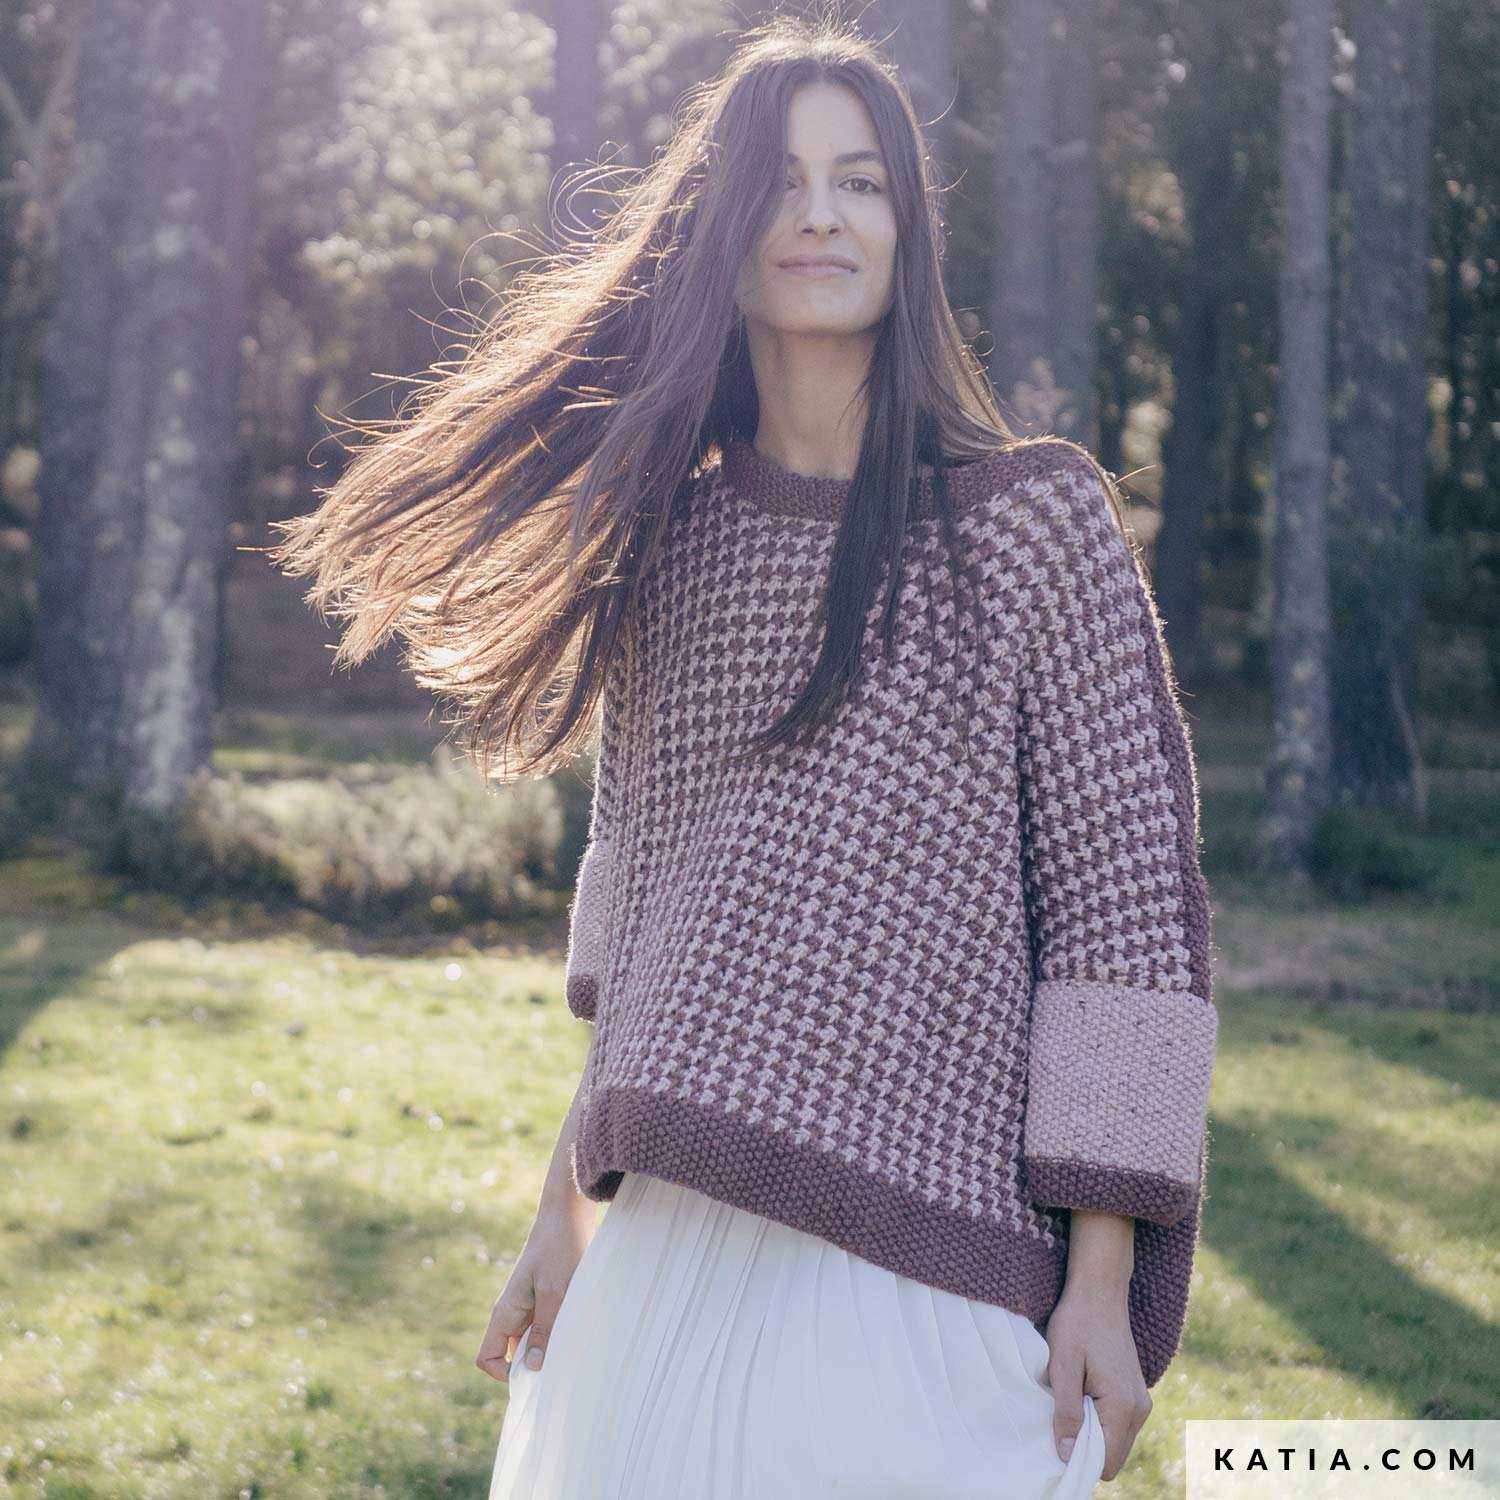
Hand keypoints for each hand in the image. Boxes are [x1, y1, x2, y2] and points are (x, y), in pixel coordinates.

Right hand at [474, 1199, 594, 1382]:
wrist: (567, 1214)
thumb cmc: (559, 1249)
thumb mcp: (554, 1292)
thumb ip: (543, 1329)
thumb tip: (531, 1368)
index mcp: (505, 1312)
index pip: (487, 1358)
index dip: (504, 1373)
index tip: (534, 1372)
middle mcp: (513, 1312)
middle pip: (512, 1354)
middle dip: (534, 1363)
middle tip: (562, 1359)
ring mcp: (529, 1305)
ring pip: (533, 1341)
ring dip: (551, 1345)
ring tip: (573, 1339)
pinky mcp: (546, 1298)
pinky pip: (547, 1325)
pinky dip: (559, 1331)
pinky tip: (578, 1325)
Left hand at [1041, 1282, 1152, 1480]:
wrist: (1099, 1290)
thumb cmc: (1077, 1322)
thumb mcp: (1063, 1365)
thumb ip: (1067, 1411)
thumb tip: (1066, 1455)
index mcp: (1123, 1406)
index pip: (1106, 1462)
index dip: (1079, 1460)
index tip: (1055, 1442)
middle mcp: (1139, 1408)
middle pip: (1112, 1455)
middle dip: (1084, 1447)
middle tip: (1058, 1419)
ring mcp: (1139, 1400)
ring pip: (1114, 1440)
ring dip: (1090, 1431)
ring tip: (1068, 1401)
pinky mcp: (1133, 1392)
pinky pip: (1116, 1423)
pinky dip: (1098, 1419)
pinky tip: (1080, 1394)